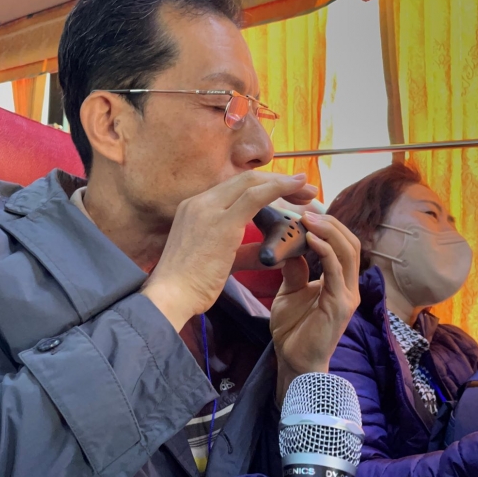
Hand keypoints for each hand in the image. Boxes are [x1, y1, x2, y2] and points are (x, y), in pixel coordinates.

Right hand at [142, 171, 317, 330]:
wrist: (169, 296)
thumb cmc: (190, 285)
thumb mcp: (221, 261)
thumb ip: (245, 252)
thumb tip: (269, 252)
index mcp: (194, 208)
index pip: (234, 188)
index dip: (264, 186)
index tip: (287, 192)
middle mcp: (199, 202)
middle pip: (245, 180)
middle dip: (279, 181)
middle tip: (305, 189)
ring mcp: (208, 209)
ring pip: (252, 182)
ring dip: (283, 183)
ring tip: (308, 191)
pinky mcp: (221, 222)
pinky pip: (255, 197)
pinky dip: (279, 189)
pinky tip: (296, 188)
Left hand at [270, 213, 360, 401]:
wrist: (294, 361)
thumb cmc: (294, 330)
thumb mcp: (290, 292)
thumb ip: (295, 270)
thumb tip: (291, 246)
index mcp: (339, 281)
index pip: (342, 244)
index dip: (328, 225)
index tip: (306, 211)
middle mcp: (348, 286)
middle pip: (349, 243)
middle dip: (330, 223)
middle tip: (306, 210)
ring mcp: (347, 295)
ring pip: (347, 252)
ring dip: (328, 231)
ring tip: (307, 218)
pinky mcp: (340, 305)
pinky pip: (337, 271)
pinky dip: (325, 250)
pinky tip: (310, 238)